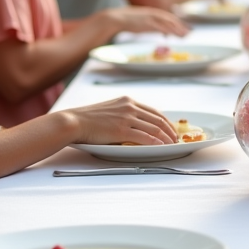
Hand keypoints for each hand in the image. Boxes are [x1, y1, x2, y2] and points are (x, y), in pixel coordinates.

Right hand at [62, 96, 177, 145]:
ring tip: (172, 145)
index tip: (171, 129)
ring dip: (166, 138)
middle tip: (175, 139)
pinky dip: (156, 142)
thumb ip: (123, 113)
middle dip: (170, 130)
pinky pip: (145, 137)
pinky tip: (161, 147)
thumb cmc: (88, 119)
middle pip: (158, 119)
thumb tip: (135, 124)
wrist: (73, 121)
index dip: (166, 122)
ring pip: (155, 128)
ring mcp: (127, 118)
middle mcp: (130, 107)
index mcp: (127, 101)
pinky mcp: (122, 129)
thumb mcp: (110, 110)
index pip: (154, 111)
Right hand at [102, 6, 189, 36]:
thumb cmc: (129, 21)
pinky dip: (167, 32)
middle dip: (182, 26)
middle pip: (172, 20)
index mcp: (154, 12)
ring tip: (185, 36)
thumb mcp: (144, 22)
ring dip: (177, 30)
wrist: (117, 18)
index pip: (170, 17)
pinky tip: (171, 37)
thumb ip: (154, 26)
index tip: (186, 28)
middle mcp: (154, 13)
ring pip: (168, 24)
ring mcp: (151, 18)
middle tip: (189, 33)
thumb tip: (162, 32)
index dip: (179, 23)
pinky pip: (160, 28)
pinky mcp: (147, 23)